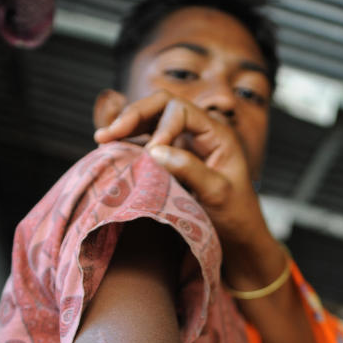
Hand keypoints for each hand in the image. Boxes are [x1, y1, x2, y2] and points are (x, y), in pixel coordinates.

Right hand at [94, 91, 272, 260]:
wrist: (240, 236)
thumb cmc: (236, 215)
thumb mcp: (218, 193)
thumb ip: (190, 169)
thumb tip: (154, 150)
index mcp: (217, 133)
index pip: (181, 110)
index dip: (161, 126)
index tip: (150, 154)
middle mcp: (200, 130)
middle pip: (161, 105)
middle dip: (134, 115)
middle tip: (108, 134)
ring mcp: (185, 141)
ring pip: (151, 119)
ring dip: (126, 126)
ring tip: (102, 140)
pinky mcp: (174, 155)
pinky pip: (147, 138)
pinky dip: (129, 141)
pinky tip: (111, 150)